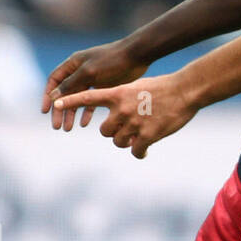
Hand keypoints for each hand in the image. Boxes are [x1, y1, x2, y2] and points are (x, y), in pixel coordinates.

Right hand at [41, 41, 149, 129]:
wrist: (136, 56)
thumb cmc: (111, 60)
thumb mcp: (89, 73)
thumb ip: (70, 85)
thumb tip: (53, 97)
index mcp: (73, 64)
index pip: (54, 81)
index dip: (48, 96)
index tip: (45, 111)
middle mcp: (80, 72)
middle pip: (64, 93)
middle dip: (60, 110)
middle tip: (57, 127)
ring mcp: (92, 80)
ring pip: (77, 99)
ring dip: (72, 113)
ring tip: (69, 129)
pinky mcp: (103, 87)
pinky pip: (91, 102)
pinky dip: (86, 112)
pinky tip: (85, 123)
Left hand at [51, 73, 195, 157]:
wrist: (185, 91)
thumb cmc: (164, 88)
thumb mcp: (137, 87)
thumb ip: (122, 99)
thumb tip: (115, 114)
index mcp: (118, 94)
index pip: (87, 97)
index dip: (70, 101)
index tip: (54, 104)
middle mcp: (122, 109)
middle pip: (105, 131)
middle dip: (113, 133)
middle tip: (127, 130)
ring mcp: (134, 123)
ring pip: (119, 142)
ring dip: (127, 143)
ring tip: (140, 137)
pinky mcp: (147, 136)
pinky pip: (136, 151)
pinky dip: (140, 152)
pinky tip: (146, 150)